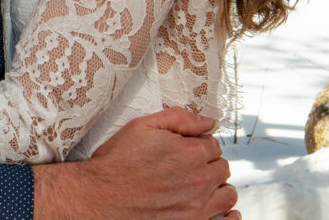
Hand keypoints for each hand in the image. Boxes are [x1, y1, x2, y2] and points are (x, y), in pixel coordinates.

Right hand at [33, 107, 238, 219]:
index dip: (199, 142)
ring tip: (200, 185)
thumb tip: (207, 121)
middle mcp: (199, 180)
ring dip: (218, 187)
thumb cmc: (118, 162)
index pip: (213, 143)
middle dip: (209, 163)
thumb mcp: (143, 126)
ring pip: (228, 194)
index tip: (187, 147)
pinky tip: (214, 208)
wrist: (101, 196)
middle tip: (189, 165)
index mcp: (191, 152)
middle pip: (222, 167)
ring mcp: (198, 206)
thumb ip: (179, 118)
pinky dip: (226, 215)